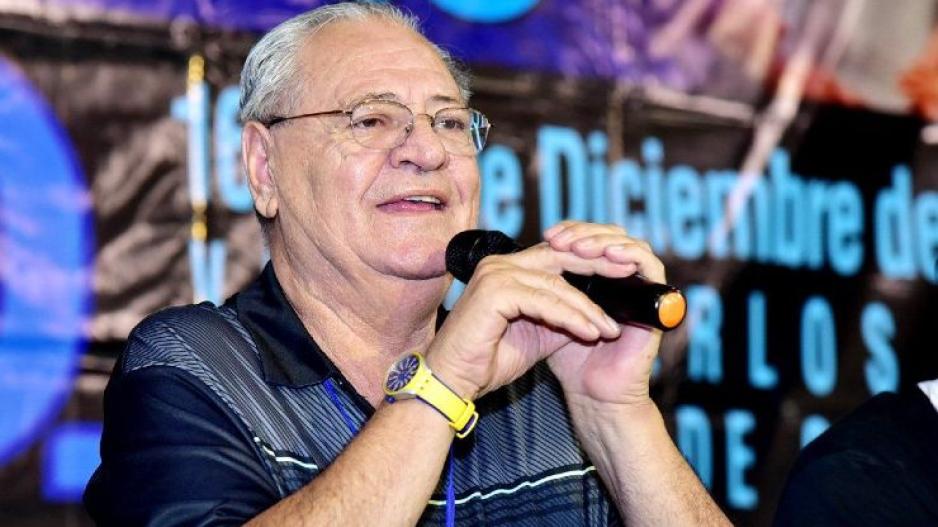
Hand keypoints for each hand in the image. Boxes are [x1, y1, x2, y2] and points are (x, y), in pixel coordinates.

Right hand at [425, 221, 660, 406]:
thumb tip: (597, 312)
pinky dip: (570, 317)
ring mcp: (495, 274)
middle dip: (599, 267)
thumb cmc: (488, 360)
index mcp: (507, 268)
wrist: (453, 382)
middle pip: (561, 258)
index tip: (623, 273)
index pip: (558, 256)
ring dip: (587, 307)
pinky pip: (544, 301)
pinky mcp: (494, 292)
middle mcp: (499, 264)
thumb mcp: (537, 334)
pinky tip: (590, 332)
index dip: (591, 262)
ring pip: (556, 284)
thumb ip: (562, 316)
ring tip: (610, 328)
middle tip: (630, 278)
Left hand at [541, 222, 663, 408]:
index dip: (572, 231)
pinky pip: (651, 265)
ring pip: (630, 244)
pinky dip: (630, 254)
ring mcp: (641, 288)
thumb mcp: (552, 313)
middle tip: (558, 237)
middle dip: (583, 232)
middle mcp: (623, 279)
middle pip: (610, 235)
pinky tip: (608, 254)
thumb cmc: (571, 360)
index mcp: (601, 278)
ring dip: (602, 240)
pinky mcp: (656, 302)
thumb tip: (521, 254)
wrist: (594, 395)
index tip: (546, 235)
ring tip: (577, 247)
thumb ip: (545, 285)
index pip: (592, 238)